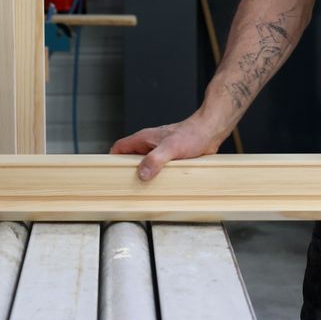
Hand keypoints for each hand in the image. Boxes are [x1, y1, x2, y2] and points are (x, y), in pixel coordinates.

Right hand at [110, 115, 225, 181]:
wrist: (210, 131)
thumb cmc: (192, 134)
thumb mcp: (171, 148)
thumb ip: (155, 160)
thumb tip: (142, 173)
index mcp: (144, 138)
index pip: (119, 147)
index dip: (112, 159)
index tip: (110, 172)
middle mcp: (149, 144)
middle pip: (130, 158)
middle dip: (127, 171)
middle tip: (127, 185)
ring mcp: (159, 151)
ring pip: (144, 164)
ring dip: (143, 175)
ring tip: (143, 188)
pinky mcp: (169, 157)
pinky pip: (157, 168)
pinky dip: (156, 176)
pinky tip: (160, 185)